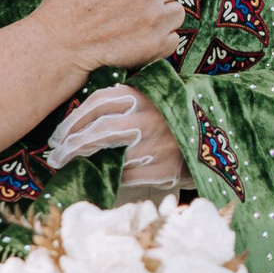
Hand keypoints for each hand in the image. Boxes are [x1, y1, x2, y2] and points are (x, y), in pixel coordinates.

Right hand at [33, 0, 181, 68]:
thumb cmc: (67, 3)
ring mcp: (153, 18)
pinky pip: (174, 37)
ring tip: (138, 21)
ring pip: (176, 10)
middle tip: (131, 3)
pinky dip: (162, 39)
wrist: (59, 45)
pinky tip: (140, 37)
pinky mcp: (156, 44)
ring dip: (162, 15)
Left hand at [45, 85, 182, 183]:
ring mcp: (157, 145)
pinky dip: (111, 177)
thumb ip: (125, 103)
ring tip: (72, 168)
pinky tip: (102, 177)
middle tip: (55, 157)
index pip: (98, 103)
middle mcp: (150, 118)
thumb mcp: (154, 99)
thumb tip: (81, 120)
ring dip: (87, 164)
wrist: (217, 139)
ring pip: (110, 156)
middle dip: (71, 146)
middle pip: (98, 131)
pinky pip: (126, 176)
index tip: (57, 137)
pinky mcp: (164, 170)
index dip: (72, 121)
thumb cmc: (177, 118)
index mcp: (144, 95)